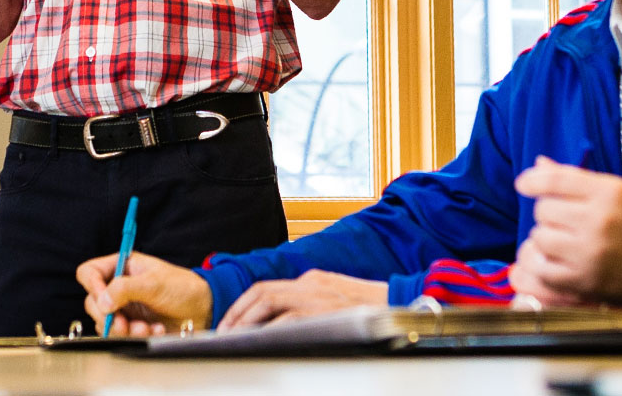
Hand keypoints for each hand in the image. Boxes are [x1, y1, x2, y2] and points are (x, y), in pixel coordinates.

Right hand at [76, 251, 213, 336]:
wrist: (201, 308)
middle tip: (124, 324)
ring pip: (105, 322)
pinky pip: (119, 334)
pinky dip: (135, 335)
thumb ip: (125, 289)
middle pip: (93, 302)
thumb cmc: (182, 287)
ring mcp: (124, 306)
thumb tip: (102, 301)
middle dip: (108, 316)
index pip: (90, 272)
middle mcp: (119, 286)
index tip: (105, 300)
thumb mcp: (154, 283)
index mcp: (123, 266)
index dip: (92, 286)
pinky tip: (154, 329)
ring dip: (123, 329)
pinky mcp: (130, 324)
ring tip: (145, 328)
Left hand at [219, 270, 386, 330]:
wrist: (399, 303)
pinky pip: (289, 318)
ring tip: (233, 338)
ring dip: (246, 320)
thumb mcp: (334, 301)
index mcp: (311, 280)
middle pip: (262, 291)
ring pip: (269, 300)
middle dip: (237, 312)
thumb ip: (310, 305)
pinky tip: (259, 342)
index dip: (243, 305)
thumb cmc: (369, 309)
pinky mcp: (324, 309)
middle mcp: (310, 283)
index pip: (266, 288)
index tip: (229, 323)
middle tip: (222, 333)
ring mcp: (317, 294)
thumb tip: (281, 324)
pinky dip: (269, 329)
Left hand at [509, 157, 621, 307]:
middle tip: (563, 220)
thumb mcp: (620, 191)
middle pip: (543, 210)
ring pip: (540, 238)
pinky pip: (545, 271)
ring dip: (545, 238)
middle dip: (548, 213)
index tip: (523, 184)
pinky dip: (545, 265)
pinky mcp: (588, 283)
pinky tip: (557, 261)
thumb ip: (576, 180)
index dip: (532, 180)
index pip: (554, 180)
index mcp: (608, 192)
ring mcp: (591, 254)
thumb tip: (539, 164)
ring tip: (562, 241)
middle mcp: (597, 220)